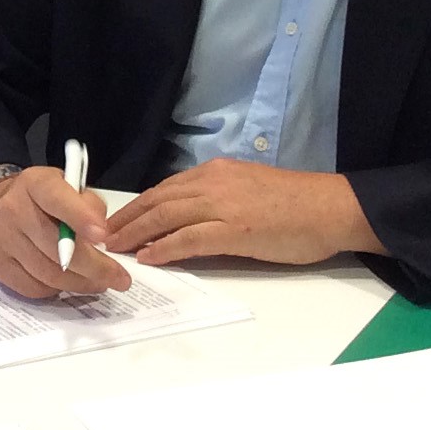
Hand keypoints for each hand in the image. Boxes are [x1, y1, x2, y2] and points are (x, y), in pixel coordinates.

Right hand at [0, 166, 129, 300]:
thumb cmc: (42, 199)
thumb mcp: (66, 186)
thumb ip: (87, 204)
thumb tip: (102, 236)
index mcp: (35, 183)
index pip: (56, 198)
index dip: (79, 217)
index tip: (102, 235)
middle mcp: (13, 209)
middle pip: (56, 246)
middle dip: (95, 266)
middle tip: (119, 278)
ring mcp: (1, 239)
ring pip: (49, 273)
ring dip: (81, 283)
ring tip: (99, 283)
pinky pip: (34, 288)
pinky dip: (57, 289)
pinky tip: (69, 282)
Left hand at [104, 158, 380, 266]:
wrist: (329, 208)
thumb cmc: (296, 203)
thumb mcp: (248, 189)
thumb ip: (218, 197)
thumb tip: (191, 215)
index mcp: (215, 172)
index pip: (166, 188)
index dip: (138, 205)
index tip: (117, 219)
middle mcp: (212, 182)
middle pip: (157, 200)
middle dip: (126, 218)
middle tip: (101, 234)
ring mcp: (222, 205)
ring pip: (166, 216)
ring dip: (135, 232)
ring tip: (113, 247)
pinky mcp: (234, 230)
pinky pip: (189, 239)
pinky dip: (164, 248)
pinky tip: (148, 257)